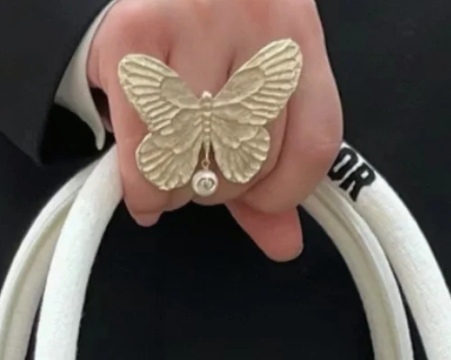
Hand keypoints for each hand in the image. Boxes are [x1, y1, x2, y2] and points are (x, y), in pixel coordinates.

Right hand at [87, 0, 341, 259]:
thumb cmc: (201, 49)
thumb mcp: (250, 98)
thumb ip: (271, 173)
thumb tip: (286, 246)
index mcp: (299, 35)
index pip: (314, 143)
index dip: (282, 192)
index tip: (253, 197)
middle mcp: (258, 16)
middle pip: (250, 155)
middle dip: (218, 187)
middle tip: (197, 173)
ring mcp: (196, 18)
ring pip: (196, 155)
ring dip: (177, 188)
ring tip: (167, 173)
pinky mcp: (136, 32)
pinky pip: (145, 148)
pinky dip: (142, 187)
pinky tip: (141, 189)